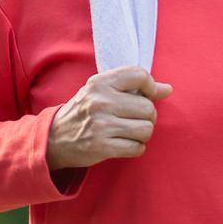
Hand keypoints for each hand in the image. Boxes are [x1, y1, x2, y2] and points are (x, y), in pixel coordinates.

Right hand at [47, 66, 171, 170]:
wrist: (54, 138)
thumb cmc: (85, 111)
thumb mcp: (102, 91)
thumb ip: (134, 87)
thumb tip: (168, 89)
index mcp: (100, 83)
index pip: (139, 75)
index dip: (150, 86)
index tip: (145, 96)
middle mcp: (100, 101)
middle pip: (148, 108)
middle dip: (148, 116)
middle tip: (135, 119)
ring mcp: (101, 125)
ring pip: (146, 129)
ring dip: (143, 134)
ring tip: (130, 132)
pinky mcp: (102, 147)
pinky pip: (138, 148)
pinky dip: (136, 148)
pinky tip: (124, 144)